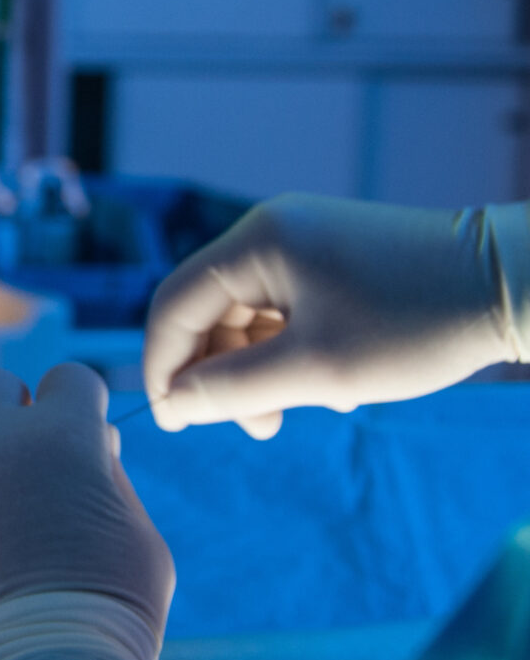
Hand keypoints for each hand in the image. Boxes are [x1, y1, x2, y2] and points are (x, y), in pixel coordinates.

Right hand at [143, 195, 516, 439]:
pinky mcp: (337, 257)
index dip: (165, 365)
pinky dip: (295, 350)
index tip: (173, 422)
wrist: (515, 285)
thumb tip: (173, 404)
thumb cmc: (415, 324)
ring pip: (253, 313)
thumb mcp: (317, 370)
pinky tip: (334, 388)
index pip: (176, 303)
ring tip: (304, 410)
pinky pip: (289, 307)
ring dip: (263, 367)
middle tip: (256, 428)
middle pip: (213, 310)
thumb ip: (234, 388)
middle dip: (223, 373)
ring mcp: (306, 240)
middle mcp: (271, 231)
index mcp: (256, 242)